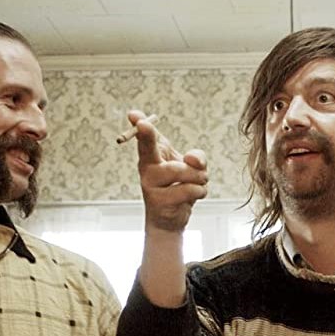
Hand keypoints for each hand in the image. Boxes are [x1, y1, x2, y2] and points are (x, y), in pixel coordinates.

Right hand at [133, 110, 207, 233]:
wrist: (171, 219)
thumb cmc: (179, 186)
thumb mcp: (191, 167)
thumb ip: (196, 157)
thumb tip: (193, 160)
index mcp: (152, 156)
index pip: (145, 138)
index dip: (140, 125)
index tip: (134, 115)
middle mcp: (147, 168)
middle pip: (148, 149)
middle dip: (146, 135)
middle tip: (143, 124)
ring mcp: (151, 185)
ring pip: (183, 171)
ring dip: (199, 177)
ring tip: (196, 182)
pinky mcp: (160, 201)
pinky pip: (190, 189)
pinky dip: (200, 191)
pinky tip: (192, 196)